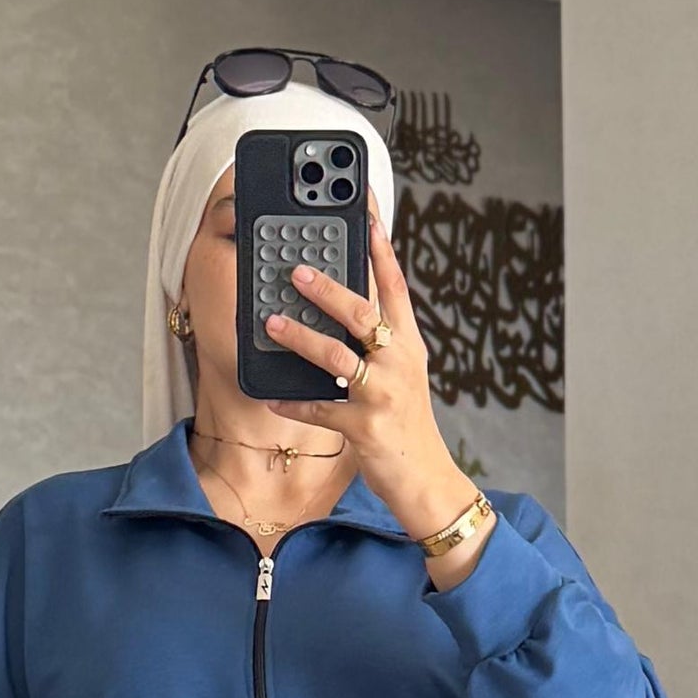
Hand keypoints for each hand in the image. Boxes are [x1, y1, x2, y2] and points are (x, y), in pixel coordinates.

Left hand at [264, 207, 492, 579]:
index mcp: (410, 346)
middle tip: (297, 271)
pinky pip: (320, 409)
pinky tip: (272, 397)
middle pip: (363, 315)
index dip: (381, 252)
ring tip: (271, 325)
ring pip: (337, 357)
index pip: (395, 290)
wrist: (426, 480)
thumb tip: (344, 313)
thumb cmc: (408, 425)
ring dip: (300, 338)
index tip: (366, 216)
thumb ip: (381, 345)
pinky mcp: (365, 428)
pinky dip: (294, 403)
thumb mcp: (403, 377)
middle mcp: (399, 364)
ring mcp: (383, 396)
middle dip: (328, 290)